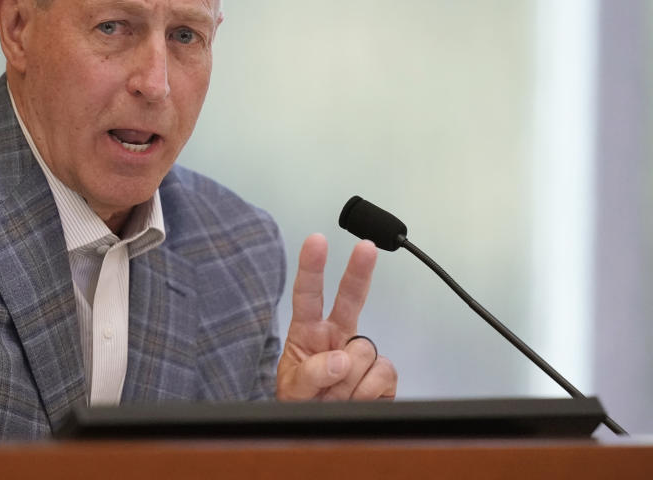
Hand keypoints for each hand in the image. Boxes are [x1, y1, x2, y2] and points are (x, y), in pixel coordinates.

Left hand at [276, 234, 396, 400]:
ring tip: (336, 395)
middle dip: (359, 271)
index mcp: (308, 332)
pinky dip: (367, 392)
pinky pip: (382, 373)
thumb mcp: (292, 391)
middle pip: (350, 298)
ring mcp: (360, 353)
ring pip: (363, 350)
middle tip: (366, 247)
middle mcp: (337, 336)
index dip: (311, 267)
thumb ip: (309, 374)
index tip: (317, 240)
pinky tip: (357, 398)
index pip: (308, 295)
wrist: (323, 435)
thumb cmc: (302, 404)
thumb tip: (340, 359)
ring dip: (348, 380)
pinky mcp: (383, 374)